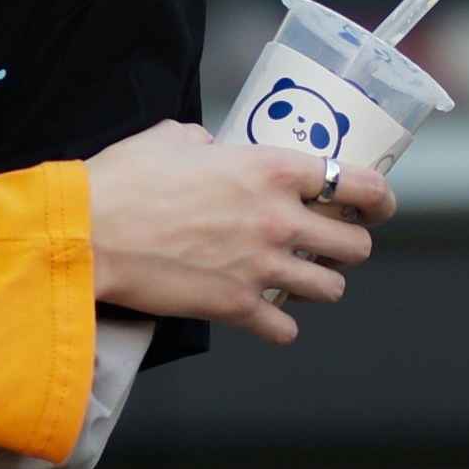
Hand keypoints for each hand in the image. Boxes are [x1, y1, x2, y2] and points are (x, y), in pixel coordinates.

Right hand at [86, 119, 388, 347]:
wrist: (89, 234)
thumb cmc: (124, 180)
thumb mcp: (173, 139)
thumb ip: (209, 144)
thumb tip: (213, 149)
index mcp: (272, 169)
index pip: (360, 184)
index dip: (380, 199)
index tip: (378, 207)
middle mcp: (279, 218)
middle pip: (356, 246)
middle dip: (346, 248)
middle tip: (327, 246)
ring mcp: (262, 267)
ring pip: (331, 290)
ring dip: (318, 286)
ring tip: (297, 281)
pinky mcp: (237, 306)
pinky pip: (285, 329)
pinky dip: (278, 326)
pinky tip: (265, 316)